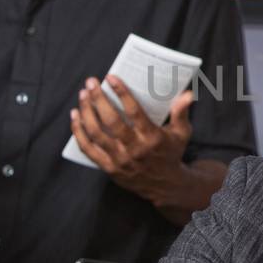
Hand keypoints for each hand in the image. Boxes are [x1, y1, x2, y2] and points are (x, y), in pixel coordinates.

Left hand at [71, 77, 194, 204]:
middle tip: (91, 82)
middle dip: (98, 99)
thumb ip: (182, 112)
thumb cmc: (171, 153)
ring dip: (87, 112)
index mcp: (152, 138)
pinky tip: (75, 116)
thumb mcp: (182, 133)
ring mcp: (119, 159)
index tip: (110, 77)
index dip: (121, 93)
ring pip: (97, 133)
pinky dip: (79, 132)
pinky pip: (88, 149)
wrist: (164, 185)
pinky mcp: (108, 167)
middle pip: (111, 121)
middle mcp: (134, 149)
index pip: (134, 112)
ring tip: (83, 95)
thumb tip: (187, 94)